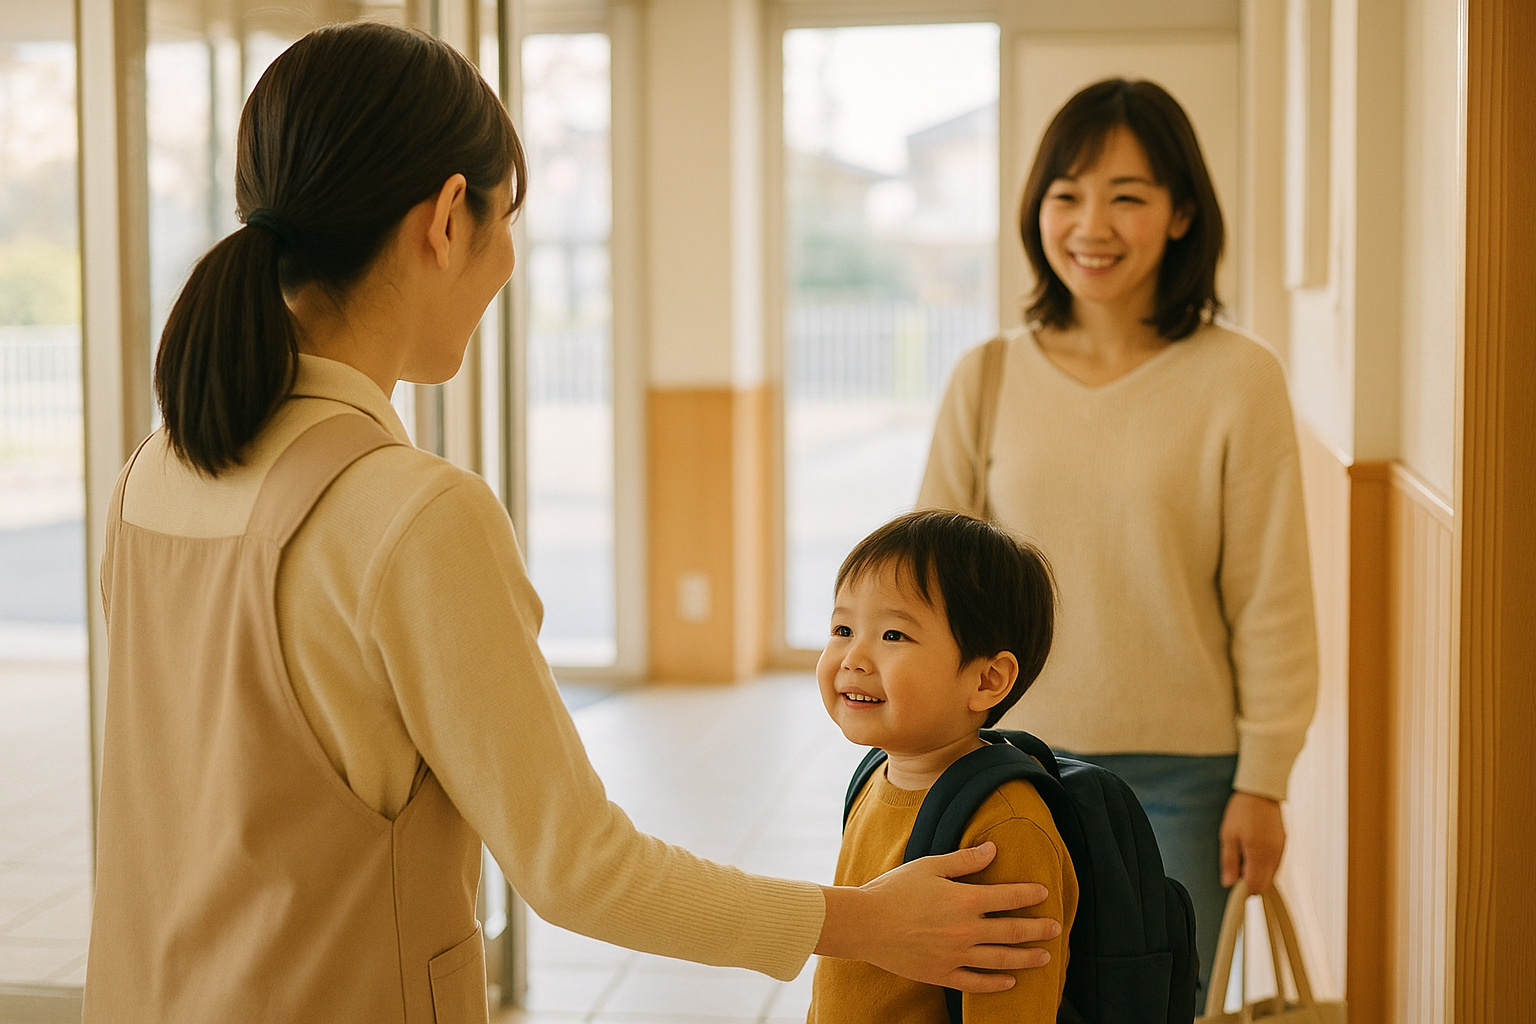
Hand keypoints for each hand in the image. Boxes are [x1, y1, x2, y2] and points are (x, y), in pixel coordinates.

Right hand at [816, 841, 1061, 992]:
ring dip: (1027, 957)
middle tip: (1056, 928)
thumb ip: (964, 860)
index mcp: (964, 900)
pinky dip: (996, 983)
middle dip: (1038, 929)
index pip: (1008, 896)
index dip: (1029, 894)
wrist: (865, 924)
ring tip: (1045, 957)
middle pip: (1012, 931)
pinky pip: (976, 983)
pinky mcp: (942, 974)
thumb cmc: (894, 890)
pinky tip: (1010, 981)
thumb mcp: (929, 866)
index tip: (1043, 893)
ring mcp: (955, 955)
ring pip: (1001, 959)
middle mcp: (965, 930)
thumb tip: (993, 849)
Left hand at [1219, 791, 1285, 892]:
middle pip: (1266, 884)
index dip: (1245, 891)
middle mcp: (1274, 856)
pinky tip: (1253, 850)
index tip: (1234, 885)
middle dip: (1251, 883)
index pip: (1256, 887)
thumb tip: (1228, 883)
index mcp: (1259, 855)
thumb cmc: (1241, 812)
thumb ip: (1229, 862)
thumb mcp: (1228, 836)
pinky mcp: (1283, 844)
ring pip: (1271, 875)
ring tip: (1243, 855)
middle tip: (1237, 868)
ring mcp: (1281, 850)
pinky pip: (1275, 863)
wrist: (1261, 792)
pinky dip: (1264, 864)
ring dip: (1258, 873)